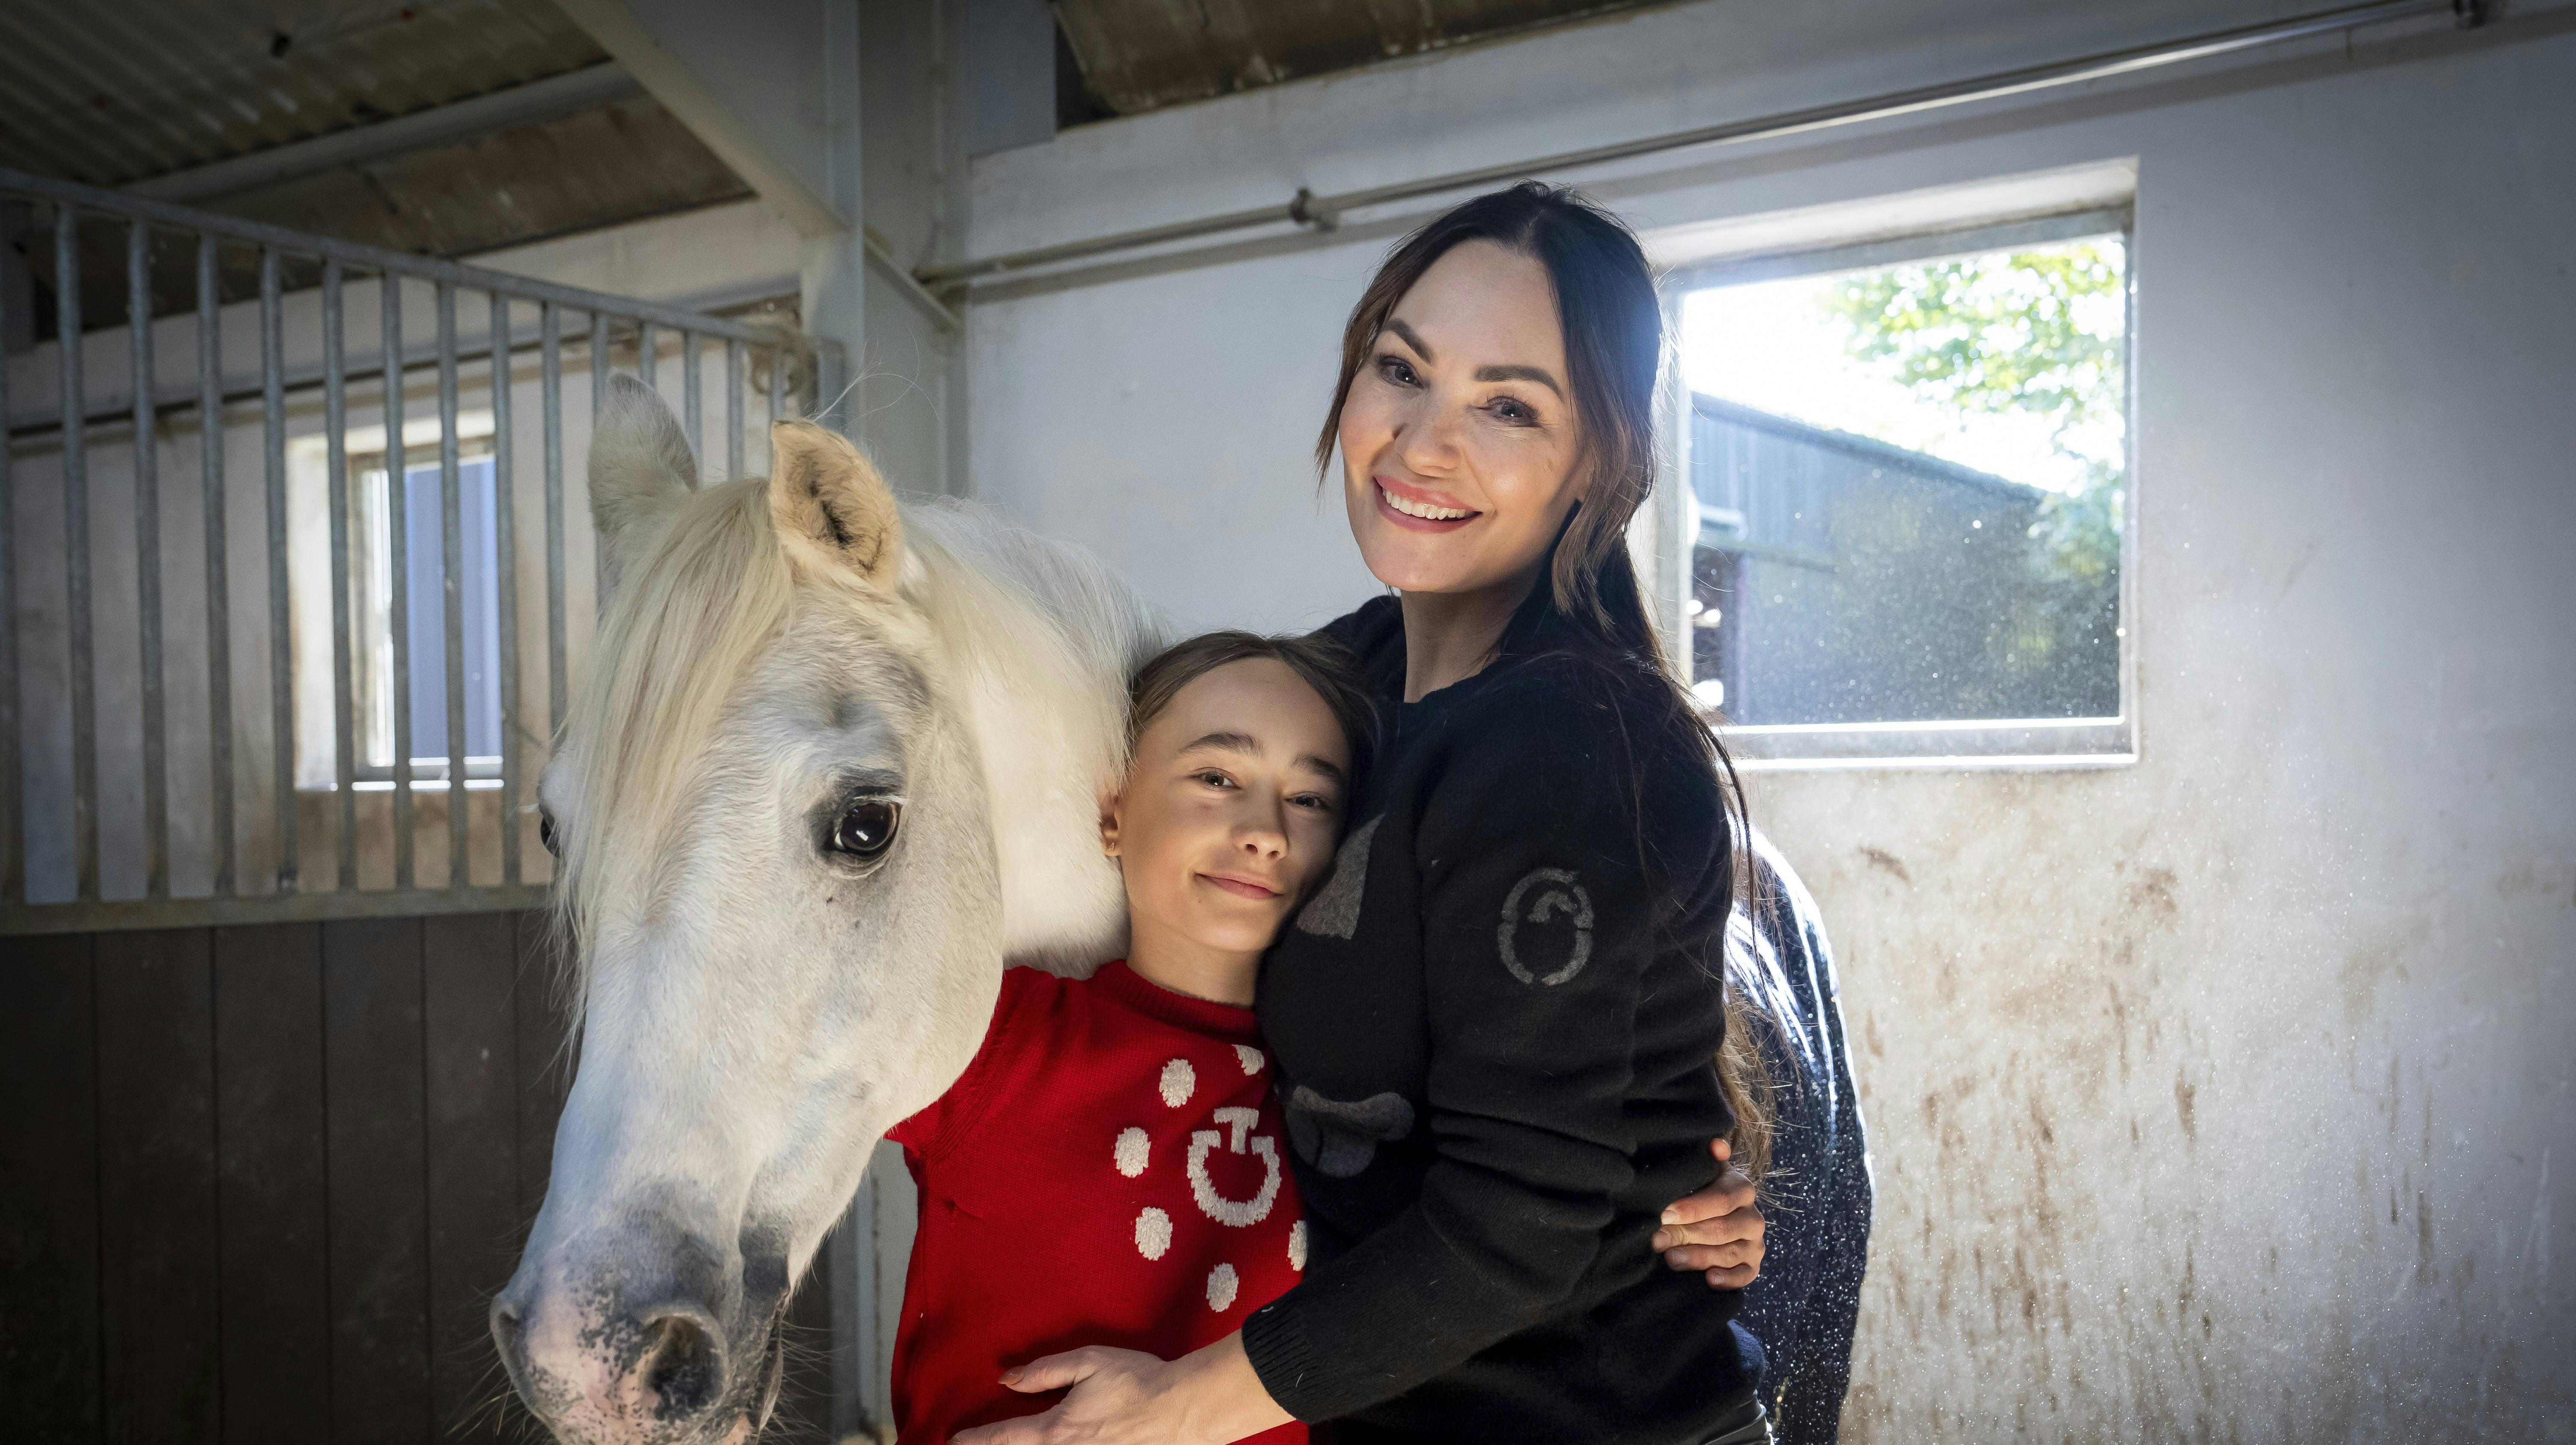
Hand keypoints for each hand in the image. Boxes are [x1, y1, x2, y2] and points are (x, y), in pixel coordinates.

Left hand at [950, 1333, 1290, 1444]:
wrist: (1184, 1408)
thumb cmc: (1138, 1380)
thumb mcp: (1088, 1362)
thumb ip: (1044, 1372)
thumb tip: (1007, 1378)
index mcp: (1057, 1430)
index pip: (1004, 1438)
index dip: (974, 1440)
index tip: (952, 1440)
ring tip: (1004, 1444)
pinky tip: (1043, 1444)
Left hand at [1652, 1137, 1764, 1288]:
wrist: (1711, 1218)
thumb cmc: (1698, 1192)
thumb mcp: (1700, 1174)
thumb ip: (1704, 1161)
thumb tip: (1715, 1145)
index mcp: (1741, 1188)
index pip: (1721, 1199)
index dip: (1692, 1208)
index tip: (1665, 1214)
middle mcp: (1752, 1216)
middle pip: (1722, 1228)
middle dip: (1687, 1234)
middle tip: (1658, 1240)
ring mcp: (1754, 1243)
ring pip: (1730, 1253)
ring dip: (1699, 1257)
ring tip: (1671, 1258)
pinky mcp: (1753, 1265)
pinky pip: (1746, 1275)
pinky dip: (1729, 1279)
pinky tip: (1709, 1279)